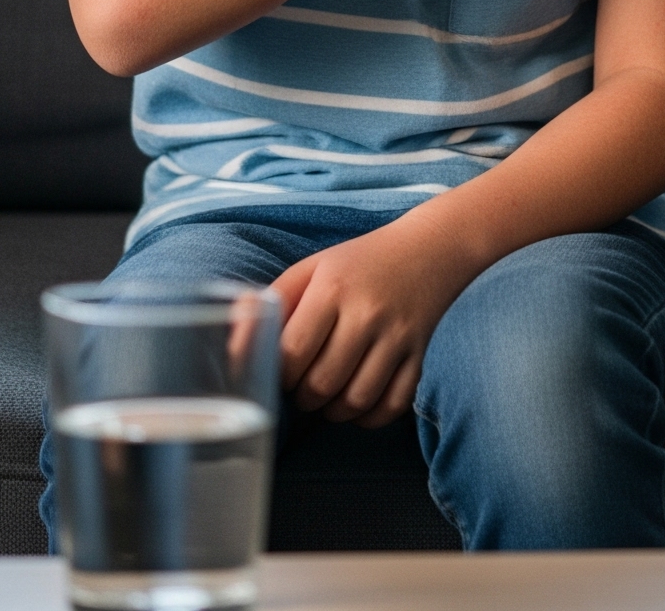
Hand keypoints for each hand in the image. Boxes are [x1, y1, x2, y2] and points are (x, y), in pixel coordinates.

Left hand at [271, 219, 475, 426]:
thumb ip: (271, 303)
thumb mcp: (313, 268)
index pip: (291, 354)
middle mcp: (367, 312)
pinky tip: (358, 401)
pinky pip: (391, 406)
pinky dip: (369, 417)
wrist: (432, 247)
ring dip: (332, 410)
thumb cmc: (360, 262)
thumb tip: (232, 346)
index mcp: (334, 287)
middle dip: (303, 395)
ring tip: (328, 393)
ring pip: (354, 402)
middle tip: (304, 382)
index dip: (277, 373)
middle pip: (320, 384)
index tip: (281, 369)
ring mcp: (398, 335)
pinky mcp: (421, 353)